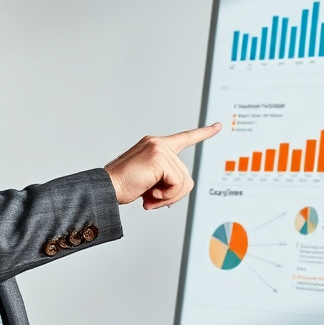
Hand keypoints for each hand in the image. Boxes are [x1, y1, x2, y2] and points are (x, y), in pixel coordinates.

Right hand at [105, 123, 220, 208]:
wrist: (105, 188)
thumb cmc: (123, 186)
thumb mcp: (150, 180)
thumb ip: (166, 179)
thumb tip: (179, 190)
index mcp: (156, 145)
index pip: (184, 138)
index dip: (203, 133)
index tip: (218, 126)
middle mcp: (158, 143)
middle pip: (186, 174)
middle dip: (173, 193)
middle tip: (152, 198)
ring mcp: (159, 149)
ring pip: (183, 181)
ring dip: (168, 196)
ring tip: (149, 196)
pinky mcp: (159, 158)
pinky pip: (177, 184)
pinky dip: (166, 195)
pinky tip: (150, 194)